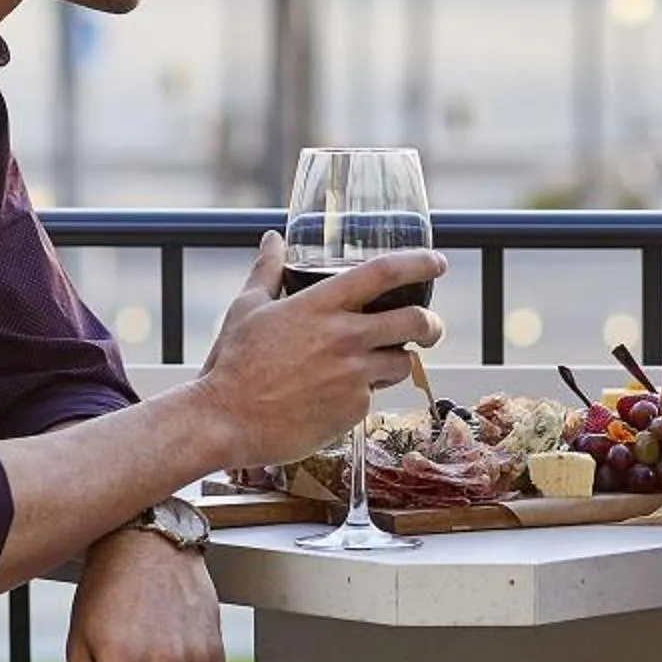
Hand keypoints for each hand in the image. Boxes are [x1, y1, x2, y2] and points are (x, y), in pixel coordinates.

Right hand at [195, 232, 446, 465]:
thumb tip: (271, 240)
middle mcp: (344, 337)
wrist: (225, 421)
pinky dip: (365, 393)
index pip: (384, 272)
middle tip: (430, 326)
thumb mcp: (247, 308)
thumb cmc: (232, 365)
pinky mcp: (353, 409)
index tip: (436, 263)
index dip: (419, 263)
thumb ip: (268, 271)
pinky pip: (375, 396)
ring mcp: (352, 375)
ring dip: (397, 360)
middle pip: (415, 320)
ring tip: (377, 364)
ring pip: (402, 362)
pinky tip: (338, 394)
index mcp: (320, 305)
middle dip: (432, 323)